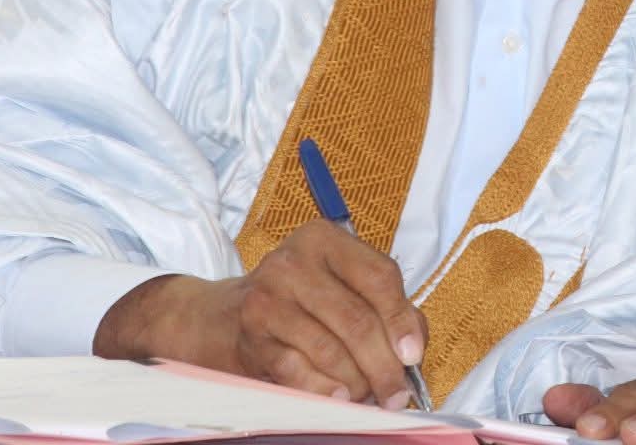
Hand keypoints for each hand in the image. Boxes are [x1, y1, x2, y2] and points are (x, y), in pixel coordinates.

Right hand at [92, 220, 425, 409]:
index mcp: (324, 238)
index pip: (379, 277)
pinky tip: (339, 397)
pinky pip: (299, 370)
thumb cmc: (299, 301)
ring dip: (357, 382)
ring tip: (367, 395)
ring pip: (331, 350)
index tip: (413, 354)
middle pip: (357, 320)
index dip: (402, 319)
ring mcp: (268, 296)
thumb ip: (385, 306)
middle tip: (397, 394)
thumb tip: (413, 346)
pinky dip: (325, 390)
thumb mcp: (341, 285)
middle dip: (384, 365)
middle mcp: (294, 261)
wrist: (222, 318)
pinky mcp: (251, 334)